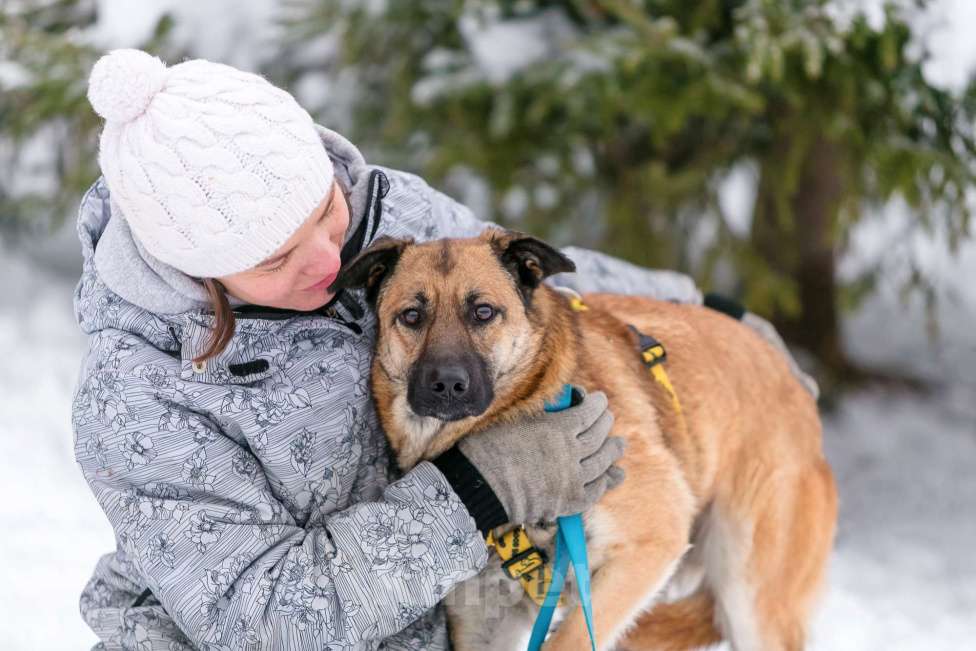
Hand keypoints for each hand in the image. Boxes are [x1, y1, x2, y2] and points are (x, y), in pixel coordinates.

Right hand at [457, 389, 624, 524]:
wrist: (480, 486)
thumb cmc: (490, 447)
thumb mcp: (518, 418)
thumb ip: (545, 411)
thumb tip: (562, 403)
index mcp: (559, 428)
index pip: (589, 412)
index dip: (597, 404)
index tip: (600, 399)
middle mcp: (571, 452)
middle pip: (599, 436)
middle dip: (606, 423)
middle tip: (608, 418)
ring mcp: (572, 478)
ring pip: (602, 462)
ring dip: (613, 451)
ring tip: (619, 445)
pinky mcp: (569, 501)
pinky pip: (595, 490)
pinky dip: (606, 481)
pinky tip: (611, 475)